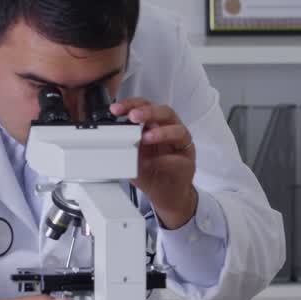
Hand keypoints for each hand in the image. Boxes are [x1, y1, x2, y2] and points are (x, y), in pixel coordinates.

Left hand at [110, 98, 197, 229]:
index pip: (145, 107)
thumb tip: (112, 140)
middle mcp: (171, 131)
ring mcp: (181, 146)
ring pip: (178, 131)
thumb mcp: (131, 158)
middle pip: (165, 112)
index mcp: (156, 125)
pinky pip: (179, 158)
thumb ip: (125, 146)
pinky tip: (153, 163)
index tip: (116, 109)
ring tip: (146, 138)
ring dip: (161, 133)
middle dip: (148, 112)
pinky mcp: (187, 163)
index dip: (131, 104)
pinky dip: (165, 160)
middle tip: (133, 117)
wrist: (165, 195)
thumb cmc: (151, 172)